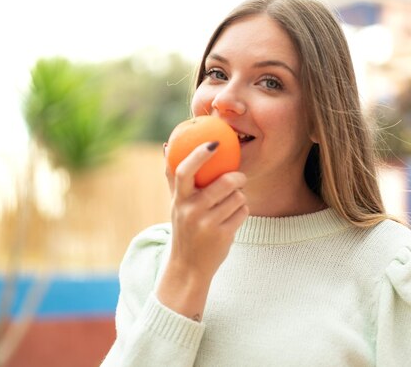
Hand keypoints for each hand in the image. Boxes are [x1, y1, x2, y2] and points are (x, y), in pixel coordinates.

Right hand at [158, 141, 247, 319]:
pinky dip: (242, 212)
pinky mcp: (223, 236)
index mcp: (179, 200)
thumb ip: (173, 177)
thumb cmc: (184, 228)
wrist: (188, 267)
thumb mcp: (176, 204)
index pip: (184, 171)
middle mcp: (191, 211)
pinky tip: (232, 219)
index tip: (214, 143)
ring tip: (230, 205)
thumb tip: (167, 145)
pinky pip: (243, 211)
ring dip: (239, 198)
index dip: (199, 155)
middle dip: (237, 177)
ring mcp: (207, 224)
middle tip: (238, 178)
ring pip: (238, 197)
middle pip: (225, 182)